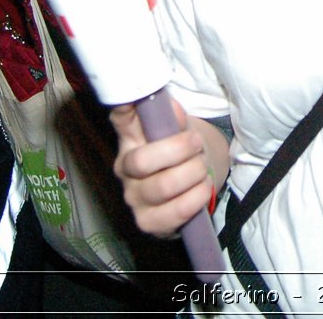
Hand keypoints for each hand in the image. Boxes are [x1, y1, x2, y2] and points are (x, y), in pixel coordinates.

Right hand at [110, 99, 215, 238]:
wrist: (191, 183)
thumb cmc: (181, 151)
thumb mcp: (180, 129)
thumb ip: (175, 117)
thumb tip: (170, 108)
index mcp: (129, 140)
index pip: (121, 119)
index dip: (124, 108)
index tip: (131, 99)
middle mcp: (125, 169)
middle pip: (142, 161)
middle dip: (178, 150)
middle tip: (196, 144)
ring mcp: (134, 198)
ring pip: (163, 186)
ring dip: (192, 174)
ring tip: (202, 169)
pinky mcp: (148, 222)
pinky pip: (175, 212)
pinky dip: (195, 198)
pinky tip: (202, 188)